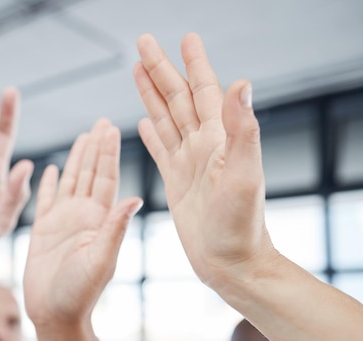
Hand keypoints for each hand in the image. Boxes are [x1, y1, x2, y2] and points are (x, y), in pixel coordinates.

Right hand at [23, 119, 142, 340]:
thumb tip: (135, 198)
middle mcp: (84, 216)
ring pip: (71, 181)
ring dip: (77, 158)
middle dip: (96, 147)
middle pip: (90, 173)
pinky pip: (46, 199)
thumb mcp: (100, 260)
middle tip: (101, 122)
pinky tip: (51, 169)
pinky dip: (49, 183)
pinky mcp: (43, 230)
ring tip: (83, 136)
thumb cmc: (80, 294)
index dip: (108, 153)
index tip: (112, 127)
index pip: (105, 178)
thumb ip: (114, 229)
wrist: (55, 315)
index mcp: (99, 220)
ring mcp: (63, 222)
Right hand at [133, 33, 277, 288]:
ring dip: (151, 94)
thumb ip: (241, 130)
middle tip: (143, 43)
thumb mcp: (243, 177)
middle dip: (160, 69)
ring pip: (166, 118)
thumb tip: (241, 83)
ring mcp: (189, 163)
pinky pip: (161, 149)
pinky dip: (152, 132)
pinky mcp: (177, 182)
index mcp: (218, 140)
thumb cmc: (240, 226)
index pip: (204, 91)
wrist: (230, 263)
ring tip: (137, 70)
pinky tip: (144, 120)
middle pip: (177, 98)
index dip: (194, 64)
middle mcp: (203, 146)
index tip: (185, 38)